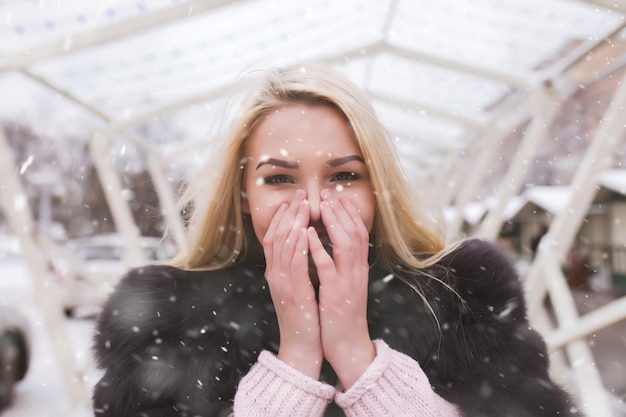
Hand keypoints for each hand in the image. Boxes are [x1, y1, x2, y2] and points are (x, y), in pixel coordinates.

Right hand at [263, 190, 322, 378]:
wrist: (301, 347)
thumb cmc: (305, 317)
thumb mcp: (300, 288)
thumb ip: (299, 267)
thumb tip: (308, 246)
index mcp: (277, 273)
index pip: (275, 238)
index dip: (283, 217)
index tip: (294, 200)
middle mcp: (275, 275)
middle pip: (277, 236)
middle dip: (289, 213)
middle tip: (300, 194)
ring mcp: (282, 283)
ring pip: (284, 246)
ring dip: (294, 223)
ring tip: (304, 205)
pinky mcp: (293, 293)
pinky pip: (293, 265)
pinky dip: (298, 246)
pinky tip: (305, 231)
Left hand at [308, 189, 374, 388]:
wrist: (348, 345)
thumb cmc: (342, 316)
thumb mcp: (345, 286)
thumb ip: (343, 266)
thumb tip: (335, 246)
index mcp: (358, 269)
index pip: (358, 234)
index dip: (349, 214)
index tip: (338, 197)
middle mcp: (356, 271)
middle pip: (354, 233)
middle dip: (341, 211)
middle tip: (329, 193)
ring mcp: (347, 281)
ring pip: (344, 244)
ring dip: (333, 222)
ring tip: (321, 205)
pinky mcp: (335, 293)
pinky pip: (326, 266)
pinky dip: (318, 247)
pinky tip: (309, 233)